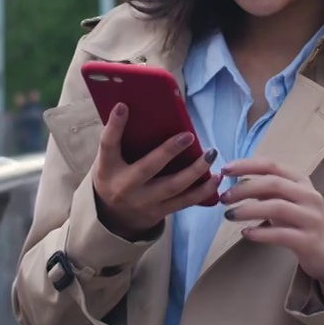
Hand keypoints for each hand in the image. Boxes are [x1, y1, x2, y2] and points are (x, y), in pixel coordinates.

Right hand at [91, 103, 220, 240]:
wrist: (113, 217)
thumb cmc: (114, 177)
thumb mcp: (108, 160)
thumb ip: (119, 140)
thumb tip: (134, 107)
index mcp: (108, 168)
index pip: (108, 145)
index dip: (114, 126)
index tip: (123, 107)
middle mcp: (125, 186)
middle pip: (148, 168)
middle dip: (168, 151)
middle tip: (188, 135)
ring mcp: (144, 202)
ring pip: (173, 187)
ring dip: (195, 171)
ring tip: (210, 155)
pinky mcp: (160, 212)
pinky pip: (184, 202)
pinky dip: (202, 191)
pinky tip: (215, 178)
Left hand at [220, 159, 323, 302]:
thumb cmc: (304, 223)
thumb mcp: (288, 202)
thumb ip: (268, 191)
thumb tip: (237, 182)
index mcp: (302, 181)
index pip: (272, 166)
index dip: (247, 165)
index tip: (225, 169)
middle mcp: (309, 196)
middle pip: (273, 184)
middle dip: (244, 188)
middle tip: (224, 198)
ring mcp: (311, 218)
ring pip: (276, 207)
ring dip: (248, 210)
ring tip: (229, 215)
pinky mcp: (309, 240)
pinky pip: (281, 234)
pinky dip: (260, 232)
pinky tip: (245, 233)